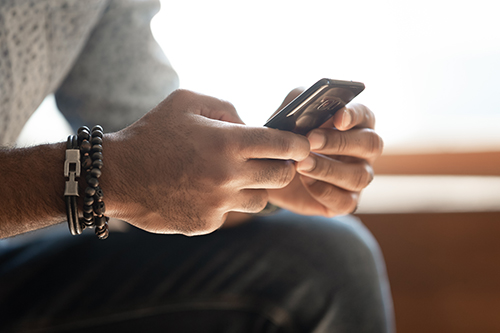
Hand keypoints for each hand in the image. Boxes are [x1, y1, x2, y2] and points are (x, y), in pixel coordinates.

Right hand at [102, 90, 308, 234]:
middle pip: (282, 176)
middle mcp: (228, 175)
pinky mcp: (207, 223)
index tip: (300, 146)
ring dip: (254, 187)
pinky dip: (224, 202)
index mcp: (228, 142)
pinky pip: (231, 213)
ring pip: (260, 199)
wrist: (116, 175)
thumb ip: (226, 108)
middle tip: (272, 161)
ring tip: (232, 176)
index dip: (299, 145)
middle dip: (282, 167)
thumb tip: (251, 125)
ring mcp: (218, 203)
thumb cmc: (152, 133)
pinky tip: (203, 191)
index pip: (284, 145)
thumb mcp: (186, 101)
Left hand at [268, 90, 382, 216]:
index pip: (365, 115)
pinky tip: (305, 181)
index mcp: (355, 123)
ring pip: (359, 176)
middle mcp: (364, 150)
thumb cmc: (287, 136)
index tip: (338, 118)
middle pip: (370, 144)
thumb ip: (298, 104)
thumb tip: (305, 106)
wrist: (272, 170)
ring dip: (328, 169)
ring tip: (301, 164)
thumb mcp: (288, 114)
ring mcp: (358, 176)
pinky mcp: (346, 201)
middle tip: (311, 140)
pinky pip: (346, 202)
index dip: (354, 116)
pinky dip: (324, 191)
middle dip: (339, 142)